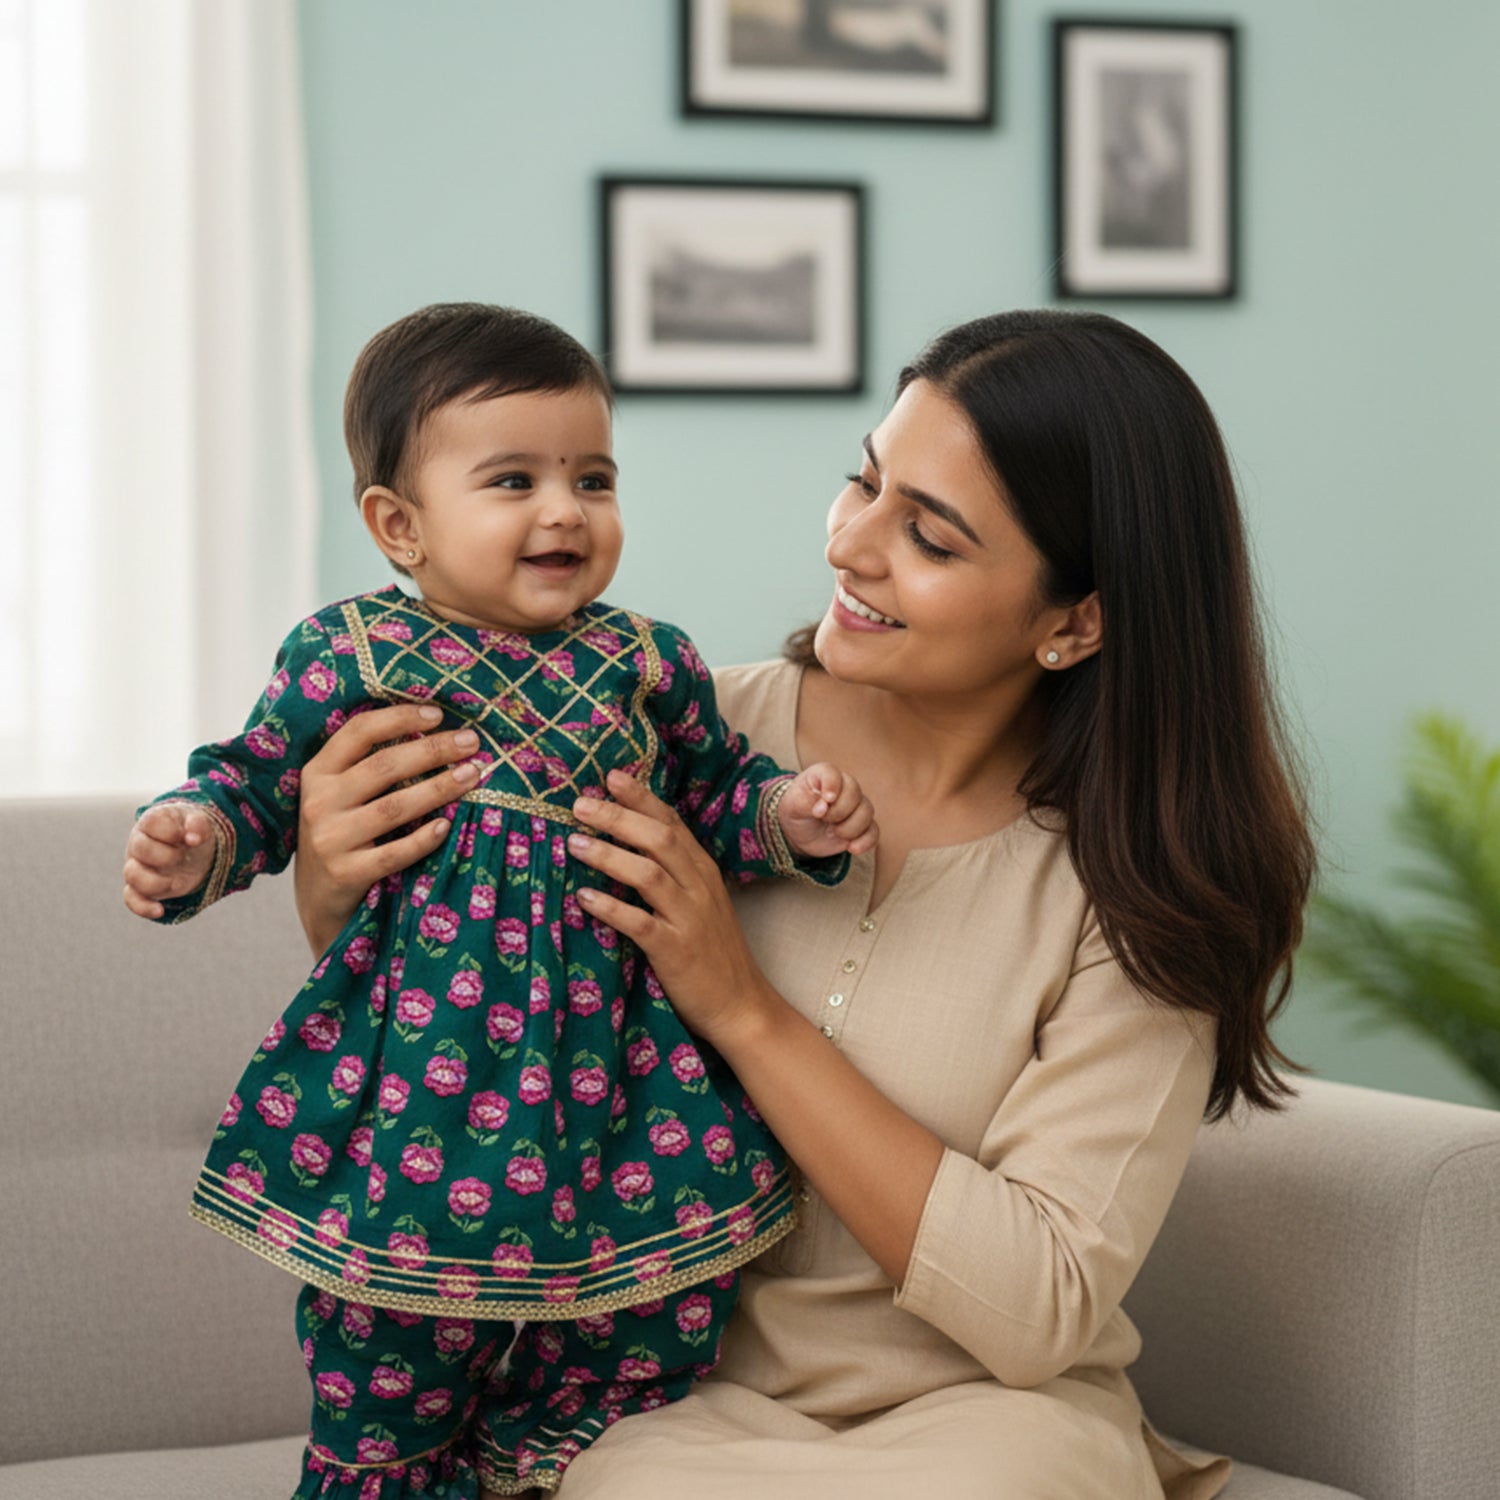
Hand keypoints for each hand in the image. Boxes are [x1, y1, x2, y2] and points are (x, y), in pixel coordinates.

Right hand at [123, 802, 216, 917]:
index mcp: (152, 822)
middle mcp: (139, 843)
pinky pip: (131, 899)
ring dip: (157, 882)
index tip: (191, 838)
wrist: (191, 847)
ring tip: (179, 882)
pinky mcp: (140, 888)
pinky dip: (143, 907)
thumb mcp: (198, 822)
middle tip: (184, 857)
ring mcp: (137, 867)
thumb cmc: (190, 831)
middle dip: (168, 856)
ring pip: (132, 875)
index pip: (152, 823)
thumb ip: (199, 824)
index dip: (172, 832)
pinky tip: (160, 911)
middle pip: (141, 849)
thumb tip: (194, 838)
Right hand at [294, 703, 482, 954]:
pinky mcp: (346, 873)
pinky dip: (424, 838)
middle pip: (384, 766)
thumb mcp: (340, 795)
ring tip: (473, 774)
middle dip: (434, 750)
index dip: (399, 718)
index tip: (438, 714)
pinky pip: (395, 853)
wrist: (319, 898)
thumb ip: (369, 765)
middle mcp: (319, 802)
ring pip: (394, 807)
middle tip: (472, 742)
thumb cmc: (343, 833)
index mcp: (317, 772)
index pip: (358, 732)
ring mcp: (330, 839)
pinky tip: (447, 826)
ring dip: (439, 787)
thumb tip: (435, 728)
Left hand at [567, 770, 777, 1050]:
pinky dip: (610, 907)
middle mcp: (699, 888)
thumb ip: (673, 875)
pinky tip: (583, 898)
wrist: (741, 1005)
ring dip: (609, 855)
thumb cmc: (713, 953)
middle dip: (618, 816)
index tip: (611, 775)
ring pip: (649, 874)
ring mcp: (689, 918)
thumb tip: (627, 848)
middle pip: (660, 838)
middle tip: (581, 804)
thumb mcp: (701, 904)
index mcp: (704, 872)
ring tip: (574, 842)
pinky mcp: (676, 950)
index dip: (642, 797)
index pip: (673, 822)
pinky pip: (640, 923)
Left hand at [777, 761, 877, 858]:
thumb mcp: (792, 805)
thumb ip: (805, 802)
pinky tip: (851, 848)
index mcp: (824, 775)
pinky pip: (873, 832)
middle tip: (823, 819)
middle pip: (855, 794)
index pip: (833, 774)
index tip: (827, 799)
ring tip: (833, 832)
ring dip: (849, 828)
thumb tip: (824, 807)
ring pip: (867, 812)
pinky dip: (864, 841)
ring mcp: (856, 806)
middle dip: (839, 812)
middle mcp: (844, 787)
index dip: (832, 786)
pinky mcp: (862, 826)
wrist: (799, 832)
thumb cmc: (796, 811)